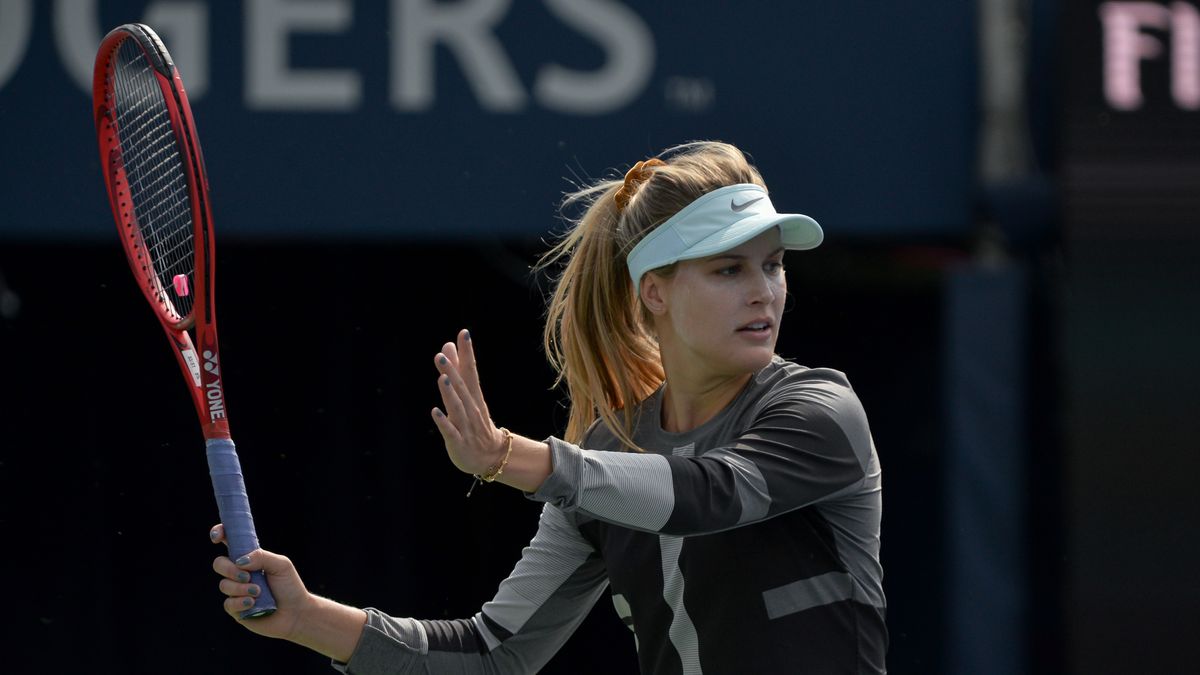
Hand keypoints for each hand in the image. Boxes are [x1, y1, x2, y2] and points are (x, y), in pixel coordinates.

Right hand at [209, 523, 313, 639]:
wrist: (296, 613)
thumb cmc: (290, 586)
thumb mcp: (281, 565)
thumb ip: (261, 557)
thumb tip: (239, 561)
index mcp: (250, 558)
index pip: (229, 542)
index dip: (219, 534)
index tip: (217, 537)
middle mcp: (240, 573)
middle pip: (219, 563)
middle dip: (229, 569)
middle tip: (247, 576)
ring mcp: (236, 591)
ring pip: (224, 585)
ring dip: (240, 588)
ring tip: (258, 592)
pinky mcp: (236, 609)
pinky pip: (228, 604)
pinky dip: (240, 602)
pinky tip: (252, 603)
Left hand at [431, 329, 507, 475]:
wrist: (492, 457)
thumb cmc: (476, 422)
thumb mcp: (468, 395)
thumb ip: (457, 370)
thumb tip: (447, 345)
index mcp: (473, 396)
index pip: (471, 371)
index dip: (467, 353)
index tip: (464, 333)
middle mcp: (471, 409)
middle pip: (463, 388)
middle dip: (453, 371)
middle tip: (443, 354)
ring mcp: (466, 426)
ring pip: (458, 408)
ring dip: (450, 394)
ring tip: (443, 378)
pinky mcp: (458, 442)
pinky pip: (450, 431)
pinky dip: (444, 422)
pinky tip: (436, 412)